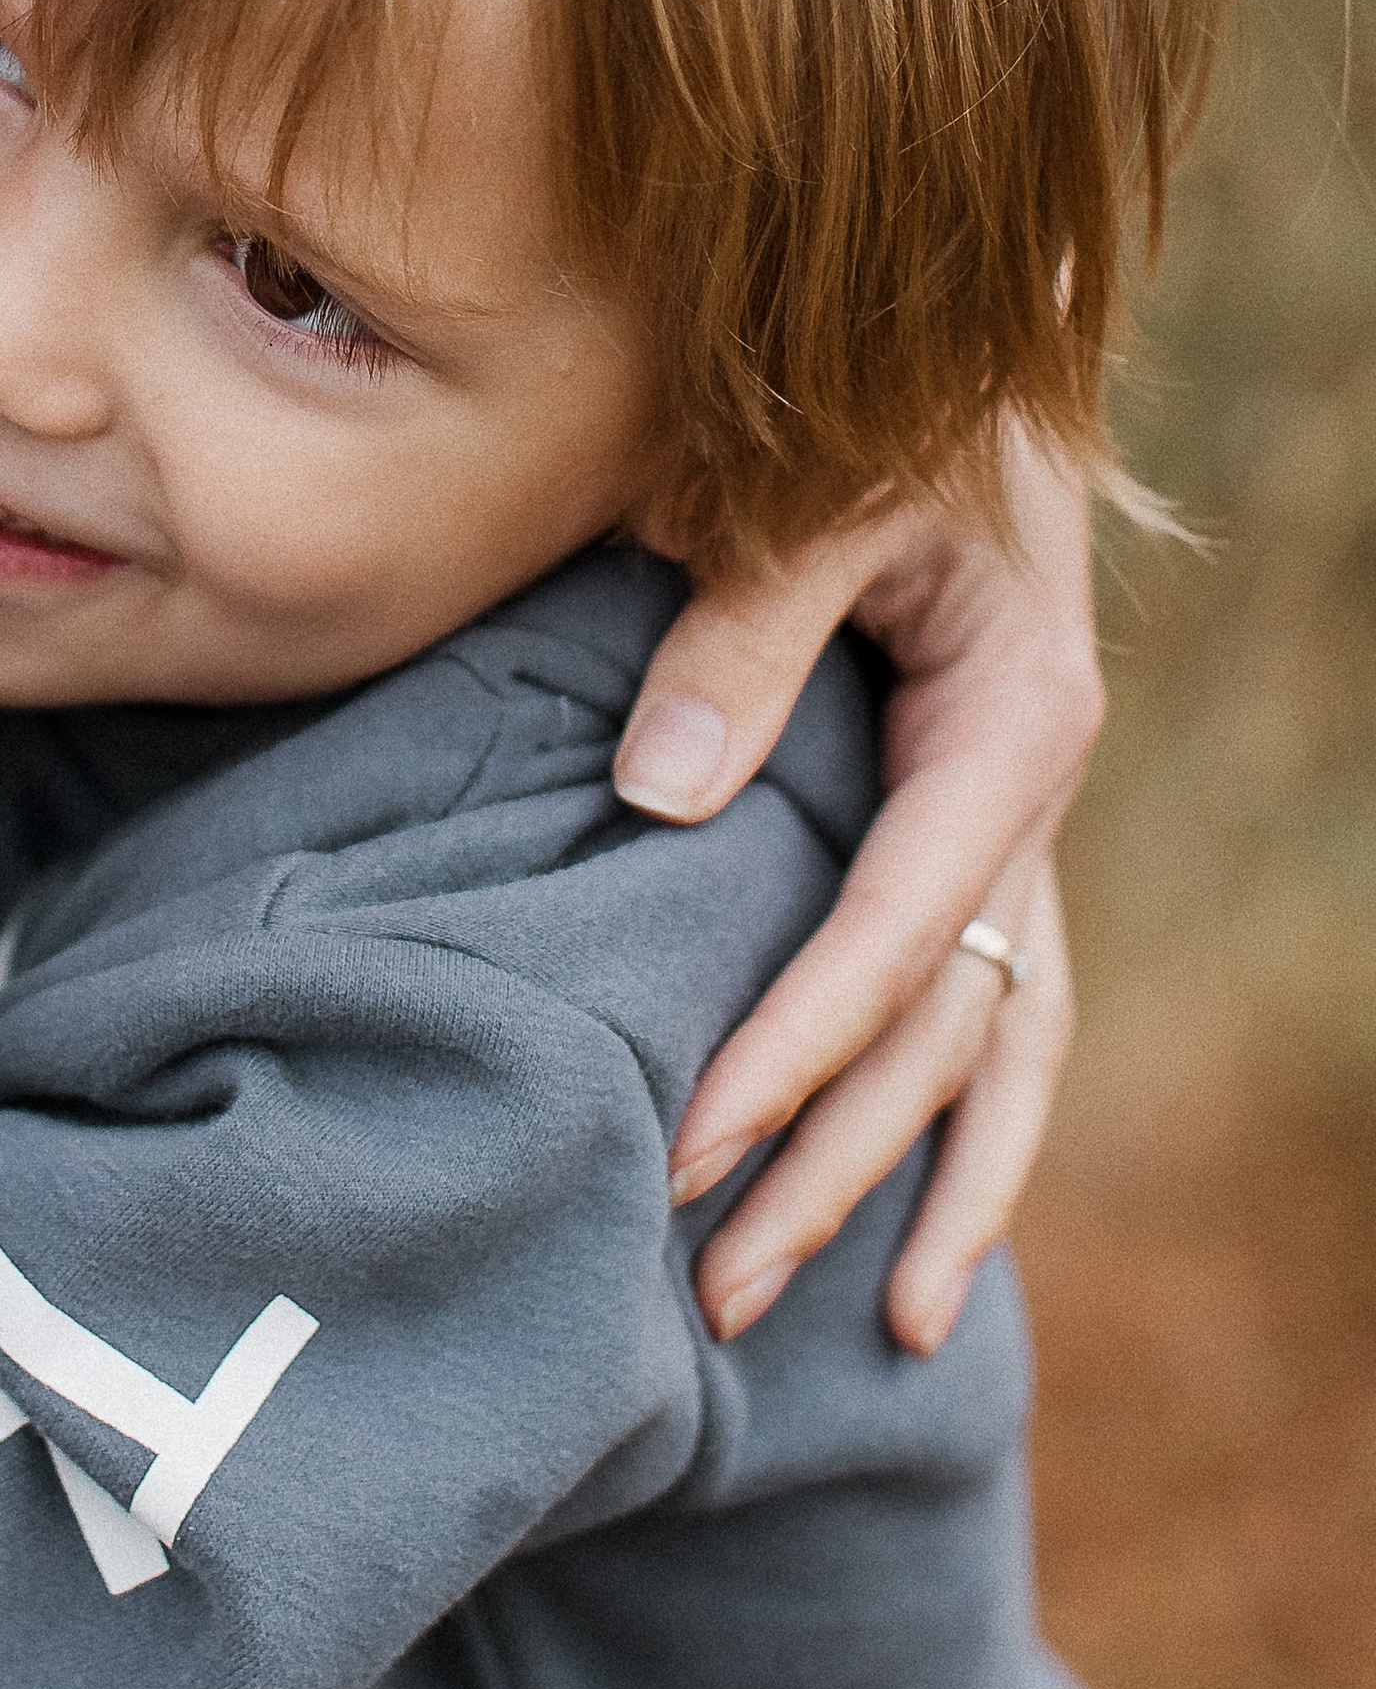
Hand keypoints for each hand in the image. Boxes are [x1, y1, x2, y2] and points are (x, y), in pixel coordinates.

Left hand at [615, 439, 1098, 1354]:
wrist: (956, 355)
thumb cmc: (872, 403)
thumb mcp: (816, 484)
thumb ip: (742, 626)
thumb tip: (654, 789)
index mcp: (1011, 723)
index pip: (893, 931)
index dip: (790, 1049)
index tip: (681, 1150)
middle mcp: (1034, 807)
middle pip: (946, 1034)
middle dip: (835, 1169)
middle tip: (714, 1294)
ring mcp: (1017, 841)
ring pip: (999, 1059)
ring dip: (923, 1194)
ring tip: (861, 1333)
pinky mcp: (979, 848)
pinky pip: (999, 1024)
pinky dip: (967, 1140)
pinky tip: (923, 1261)